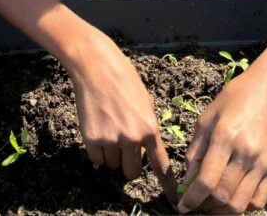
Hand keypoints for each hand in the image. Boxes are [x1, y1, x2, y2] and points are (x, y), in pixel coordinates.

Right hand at [66, 32, 177, 201]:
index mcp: (150, 129)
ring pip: (112, 164)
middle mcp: (132, 138)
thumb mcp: (145, 102)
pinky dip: (97, 150)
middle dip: (128, 164)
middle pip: (132, 172)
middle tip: (123, 147)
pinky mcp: (92, 138)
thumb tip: (145, 147)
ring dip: (111, 154)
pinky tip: (97, 129)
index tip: (174, 200)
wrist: (96, 66)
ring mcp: (111, 139)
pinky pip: (97, 159)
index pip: (160, 165)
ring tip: (108, 128)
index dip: (167, 185)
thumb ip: (147, 127)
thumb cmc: (123, 79)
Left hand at [178, 69, 266, 213]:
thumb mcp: (207, 117)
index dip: (192, 198)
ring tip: (210, 204)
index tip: (182, 206)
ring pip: (241, 204)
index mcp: (224, 137)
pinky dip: (243, 206)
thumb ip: (196, 150)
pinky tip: (231, 197)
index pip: (206, 181)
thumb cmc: (235, 98)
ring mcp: (263, 163)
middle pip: (223, 196)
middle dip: (204, 206)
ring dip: (222, 210)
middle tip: (194, 204)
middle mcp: (246, 153)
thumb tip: (187, 179)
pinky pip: (259, 201)